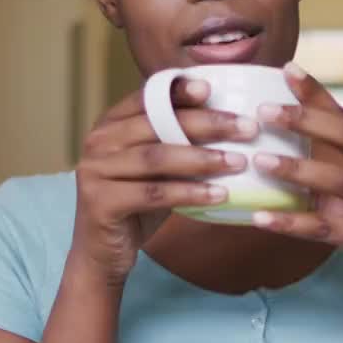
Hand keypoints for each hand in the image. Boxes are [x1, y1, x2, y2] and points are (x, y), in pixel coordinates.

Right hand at [70, 78, 256, 286]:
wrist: (103, 254)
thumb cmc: (137, 204)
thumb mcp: (156, 168)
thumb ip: (175, 141)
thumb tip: (229, 119)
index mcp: (110, 124)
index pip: (147, 98)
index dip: (178, 91)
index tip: (211, 88)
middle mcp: (98, 141)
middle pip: (158, 124)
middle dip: (206, 123)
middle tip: (246, 127)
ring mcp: (96, 171)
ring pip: (156, 157)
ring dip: (202, 158)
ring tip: (238, 162)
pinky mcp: (101, 201)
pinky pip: (153, 193)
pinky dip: (190, 192)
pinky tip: (219, 195)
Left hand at [249, 63, 342, 309]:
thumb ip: (333, 155)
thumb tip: (284, 121)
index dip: (317, 93)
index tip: (287, 70)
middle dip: (304, 121)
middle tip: (264, 111)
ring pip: (339, 180)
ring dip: (297, 168)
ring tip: (260, 160)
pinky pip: (327, 229)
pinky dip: (293, 222)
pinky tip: (262, 218)